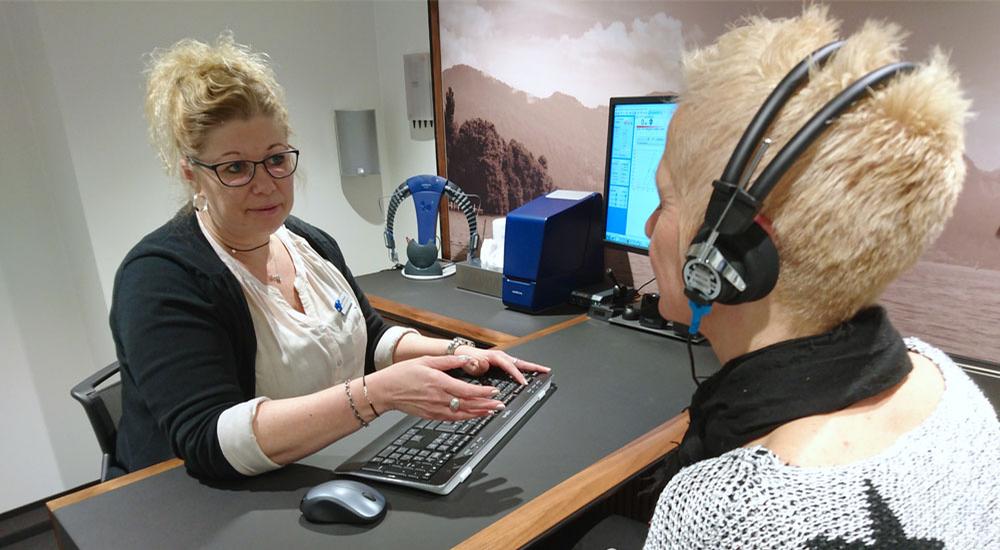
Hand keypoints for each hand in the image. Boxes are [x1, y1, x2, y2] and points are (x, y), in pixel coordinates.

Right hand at [371, 355, 505, 419]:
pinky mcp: (431, 415)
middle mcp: (439, 398)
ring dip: (479, 413)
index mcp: (439, 382)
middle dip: (487, 405)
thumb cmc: (403, 374)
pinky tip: (473, 416)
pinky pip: (452, 418)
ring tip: (492, 411)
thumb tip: (465, 358)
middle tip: (500, 404)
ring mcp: (435, 409)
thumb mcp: (426, 360)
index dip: (483, 392)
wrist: (385, 390)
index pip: (467, 390)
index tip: (494, 391)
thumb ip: (448, 361)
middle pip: (468, 404)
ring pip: (462, 414)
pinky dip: (465, 418)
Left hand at [455, 346, 549, 384]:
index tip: (524, 382)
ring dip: (532, 367)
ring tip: (543, 371)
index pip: (510, 366)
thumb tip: (482, 362)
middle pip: (521, 362)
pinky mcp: (503, 362)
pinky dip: (526, 368)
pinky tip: (530, 373)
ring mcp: (503, 358)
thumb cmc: (467, 359)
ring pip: (520, 363)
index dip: (518, 375)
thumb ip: (476, 364)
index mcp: (496, 356)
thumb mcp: (470, 363)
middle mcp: (502, 356)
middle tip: (546, 370)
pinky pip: (517, 365)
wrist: (463, 354)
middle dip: (534, 366)